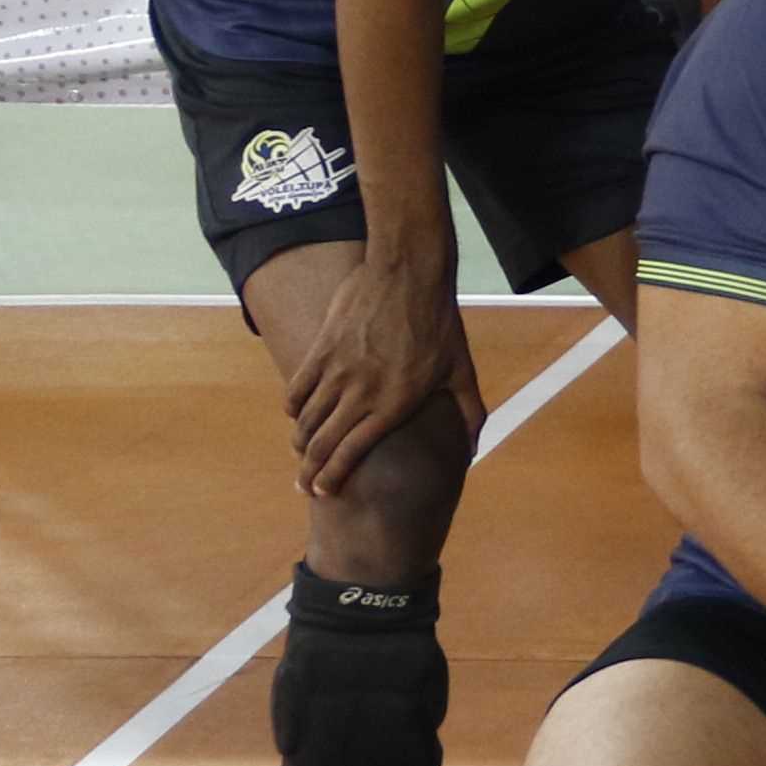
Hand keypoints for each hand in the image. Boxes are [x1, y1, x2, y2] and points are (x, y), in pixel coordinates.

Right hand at [289, 253, 479, 498]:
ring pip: (305, 418)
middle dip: (308, 472)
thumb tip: (473, 450)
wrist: (410, 273)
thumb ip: (468, 413)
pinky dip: (293, 407)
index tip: (322, 493)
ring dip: (300, 441)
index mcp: (393, 404)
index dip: (331, 478)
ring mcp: (338, 370)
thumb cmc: (440, 323)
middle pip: (321, 443)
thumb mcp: (461, 371)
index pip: (350, 453)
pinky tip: (296, 415)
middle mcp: (361, 392)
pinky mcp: (322, 348)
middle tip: (302, 486)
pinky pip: (296, 387)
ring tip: (301, 453)